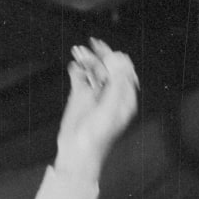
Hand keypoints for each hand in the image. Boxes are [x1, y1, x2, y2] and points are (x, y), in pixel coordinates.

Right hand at [55, 38, 138, 179]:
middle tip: (92, 45)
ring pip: (93, 70)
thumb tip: (119, 60)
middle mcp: (111, 94)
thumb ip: (116, 83)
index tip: (108, 53)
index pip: (124, 71)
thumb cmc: (97, 137)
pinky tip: (74, 65)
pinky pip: (79, 77)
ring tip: (78, 51)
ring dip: (87, 59)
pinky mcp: (80, 97)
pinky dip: (77, 69)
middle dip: (100, 55)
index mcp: (124, 98)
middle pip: (108, 67)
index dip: (117, 59)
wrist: (77, 153)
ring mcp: (95, 94)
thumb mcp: (110, 109)